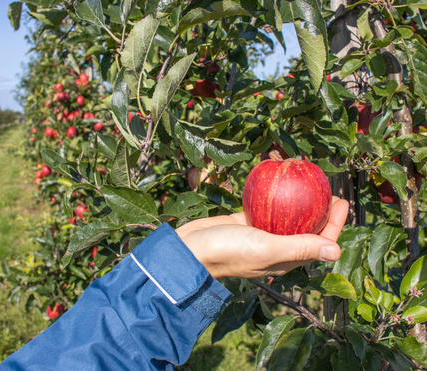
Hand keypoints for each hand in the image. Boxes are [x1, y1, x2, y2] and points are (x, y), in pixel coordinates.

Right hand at [175, 196, 348, 278]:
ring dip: (297, 198)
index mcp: (287, 258)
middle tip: (328, 187)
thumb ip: (300, 248)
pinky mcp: (246, 221)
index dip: (334, 223)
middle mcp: (278, 247)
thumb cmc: (229, 252)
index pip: (319, 241)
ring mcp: (261, 233)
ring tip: (305, 179)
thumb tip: (338, 251)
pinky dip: (272, 193)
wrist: (192, 249)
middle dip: (319, 208)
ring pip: (286, 214)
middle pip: (306, 226)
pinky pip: (264, 205)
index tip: (342, 200)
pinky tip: (275, 178)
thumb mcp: (268, 249)